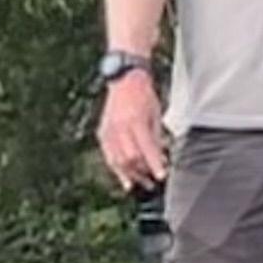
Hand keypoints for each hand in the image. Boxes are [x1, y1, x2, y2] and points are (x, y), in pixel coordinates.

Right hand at [99, 69, 169, 189]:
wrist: (124, 79)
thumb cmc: (144, 96)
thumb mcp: (155, 116)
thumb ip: (156, 139)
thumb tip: (160, 160)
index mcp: (135, 121)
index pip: (146, 149)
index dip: (154, 165)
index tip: (161, 177)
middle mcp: (119, 127)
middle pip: (129, 159)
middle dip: (141, 173)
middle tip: (151, 183)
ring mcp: (108, 130)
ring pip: (116, 160)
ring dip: (128, 174)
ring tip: (139, 184)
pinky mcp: (102, 132)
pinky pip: (108, 155)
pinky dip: (116, 168)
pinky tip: (124, 178)